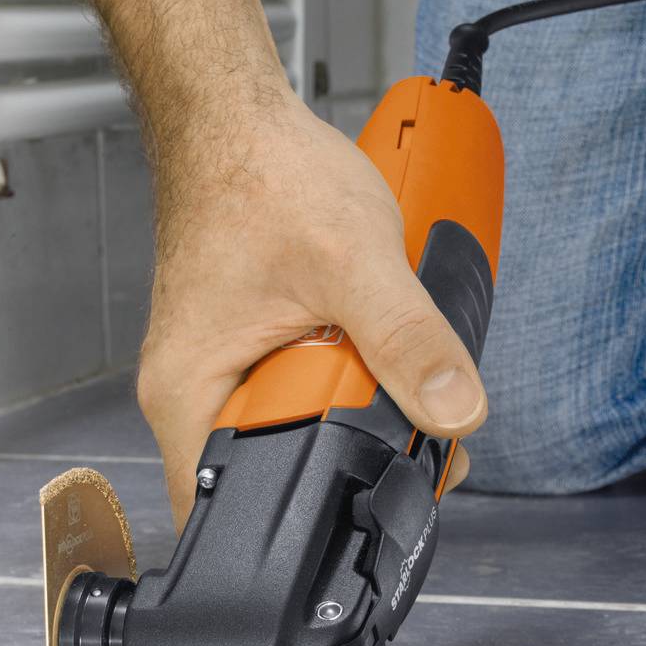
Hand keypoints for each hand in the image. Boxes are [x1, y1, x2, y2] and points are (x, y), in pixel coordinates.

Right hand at [136, 91, 483, 527]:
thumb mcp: (354, 261)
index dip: (312, 523)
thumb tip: (455, 411)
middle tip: (405, 420)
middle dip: (353, 461)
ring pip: (298, 434)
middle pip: (279, 479)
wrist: (237, 123)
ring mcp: (220, 376)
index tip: (380, 494)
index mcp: (190, 396)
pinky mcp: (246, 354)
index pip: (236, 513)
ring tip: (379, 367)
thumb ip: (410, 341)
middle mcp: (194, 396)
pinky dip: (345, 381)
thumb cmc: (261, 177)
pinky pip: (301, 395)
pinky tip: (364, 348)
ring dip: (354, 415)